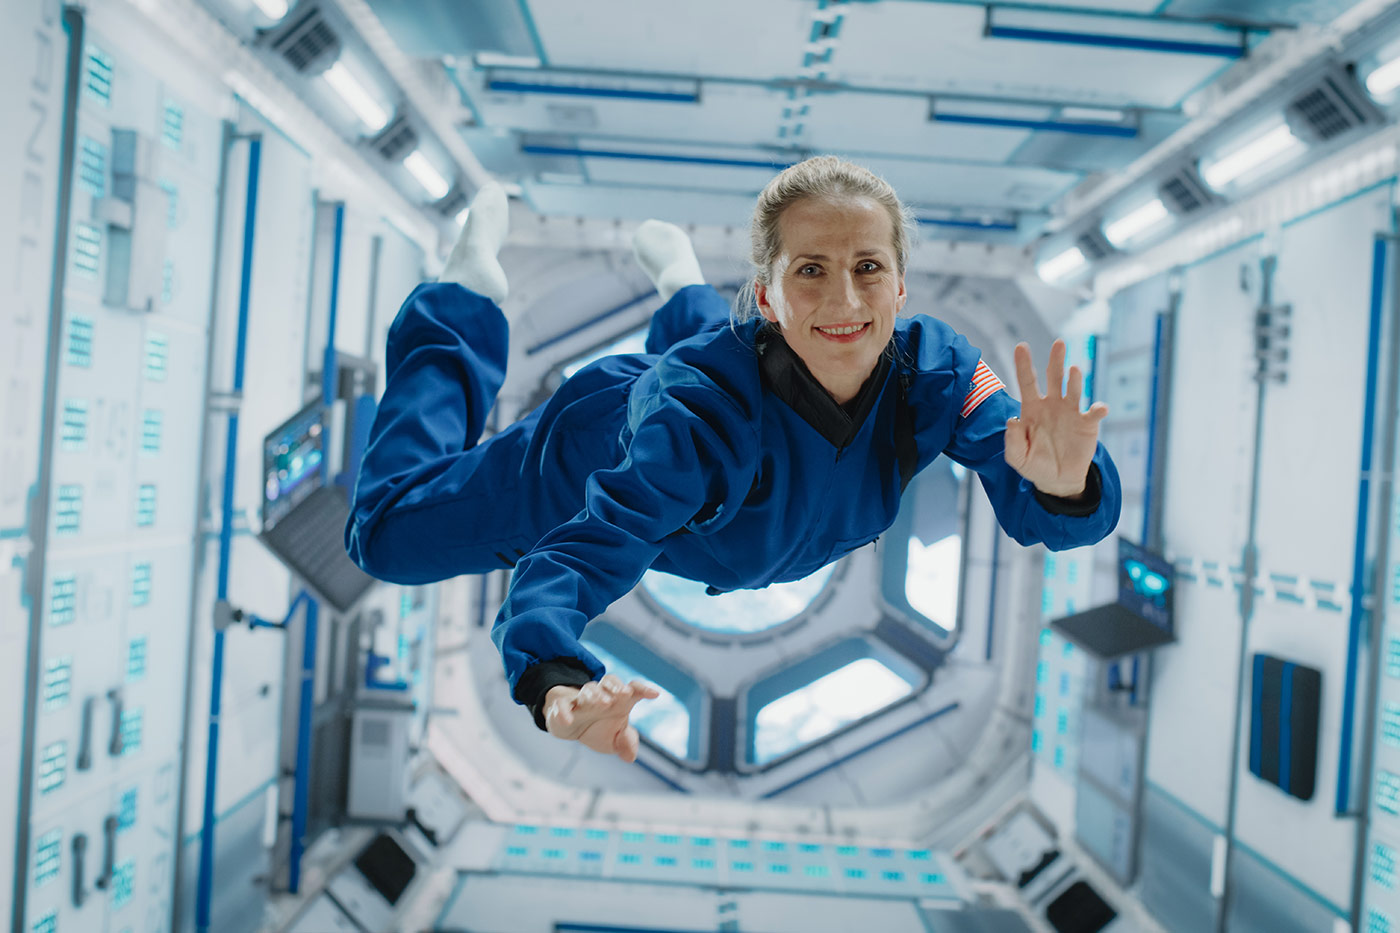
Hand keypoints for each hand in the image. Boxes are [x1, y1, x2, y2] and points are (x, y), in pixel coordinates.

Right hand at [543, 673, 661, 762]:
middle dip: (618, 687)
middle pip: (610, 681)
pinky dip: (564, 710)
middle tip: (625, 694)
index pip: (633, 690)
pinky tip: (568, 720)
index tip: (654, 695)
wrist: (571, 728)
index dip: (643, 690)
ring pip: (589, 689)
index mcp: (619, 701)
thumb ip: (626, 743)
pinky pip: (562, 704)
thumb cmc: (598, 729)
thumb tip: (631, 755)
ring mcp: (582, 699)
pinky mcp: (562, 706)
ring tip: (605, 703)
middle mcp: (602, 695)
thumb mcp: (614, 740)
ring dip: (596, 695)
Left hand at [1005, 339, 1108, 496]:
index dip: (1024, 364)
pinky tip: (1099, 408)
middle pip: (1054, 376)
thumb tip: (1012, 421)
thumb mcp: (1017, 458)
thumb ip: (1012, 441)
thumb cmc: (1035, 465)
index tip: (1021, 346)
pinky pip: (1095, 412)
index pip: (1027, 382)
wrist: (1058, 481)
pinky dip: (1098, 408)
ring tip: (1074, 371)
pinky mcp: (1088, 424)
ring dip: (1075, 380)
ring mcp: (1071, 412)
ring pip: (1074, 389)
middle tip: (1059, 343)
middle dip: (1056, 359)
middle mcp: (1052, 405)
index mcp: (1032, 409)